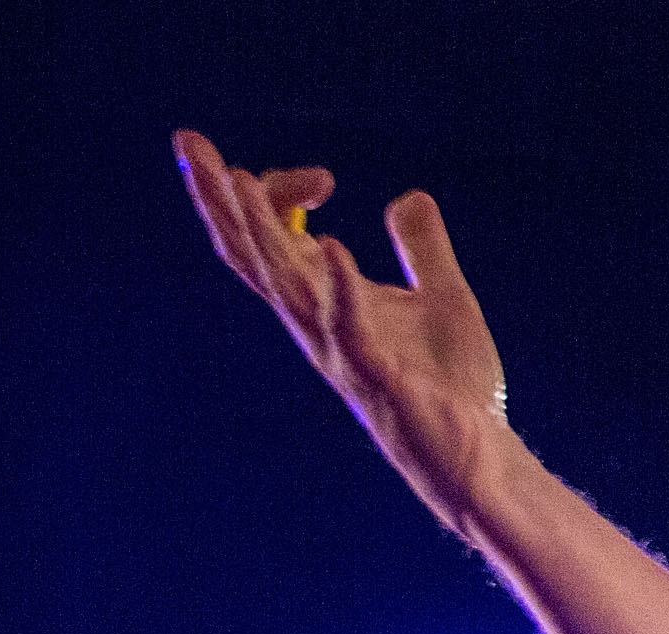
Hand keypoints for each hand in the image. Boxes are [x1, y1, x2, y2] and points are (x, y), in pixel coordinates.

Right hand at [173, 129, 509, 523]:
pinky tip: (336, 247)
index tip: (321, 176)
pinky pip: (350, 329)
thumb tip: (407, 197)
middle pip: (254, 256)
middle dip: (220, 199)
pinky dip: (342, 288)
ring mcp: (342, 354)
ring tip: (241, 179)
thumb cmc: (454, 388)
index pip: (276, 239)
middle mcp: (319, 327)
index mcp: (327, 304)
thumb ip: (422, 250)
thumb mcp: (442, 299)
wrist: (480, 456)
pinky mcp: (379, 379)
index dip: (280, 195)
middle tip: (188, 142)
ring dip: (263, 231)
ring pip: (285, 286)